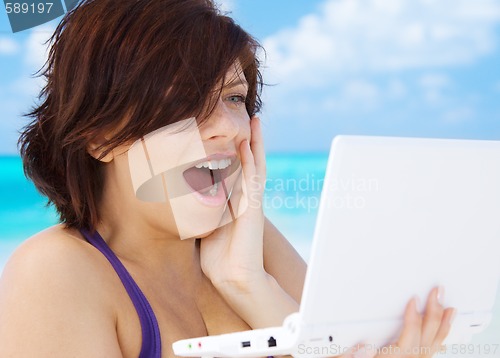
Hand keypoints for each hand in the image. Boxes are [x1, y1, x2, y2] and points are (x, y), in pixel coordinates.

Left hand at [200, 116, 266, 290]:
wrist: (233, 278)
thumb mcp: (207, 228)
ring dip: (255, 142)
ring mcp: (252, 202)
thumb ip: (203, 213)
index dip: (237, 151)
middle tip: (250, 118)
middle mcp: (246, 198)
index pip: (238, 170)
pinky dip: (250, 161)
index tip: (231, 133)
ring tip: (255, 121)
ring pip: (256, 165)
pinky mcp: (253, 209)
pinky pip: (252, 180)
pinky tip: (247, 144)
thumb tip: (185, 201)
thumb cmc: (219, 257)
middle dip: (250, 140)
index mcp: (236, 202)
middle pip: (251, 162)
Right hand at [340, 287, 455, 357]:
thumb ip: (350, 355)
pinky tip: (442, 327)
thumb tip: (364, 348)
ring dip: (442, 326)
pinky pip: (430, 350)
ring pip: (432, 347)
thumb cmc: (353, 357)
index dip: (413, 320)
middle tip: (437, 295)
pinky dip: (439, 337)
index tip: (414, 300)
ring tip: (450, 309)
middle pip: (424, 341)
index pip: (407, 342)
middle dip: (433, 316)